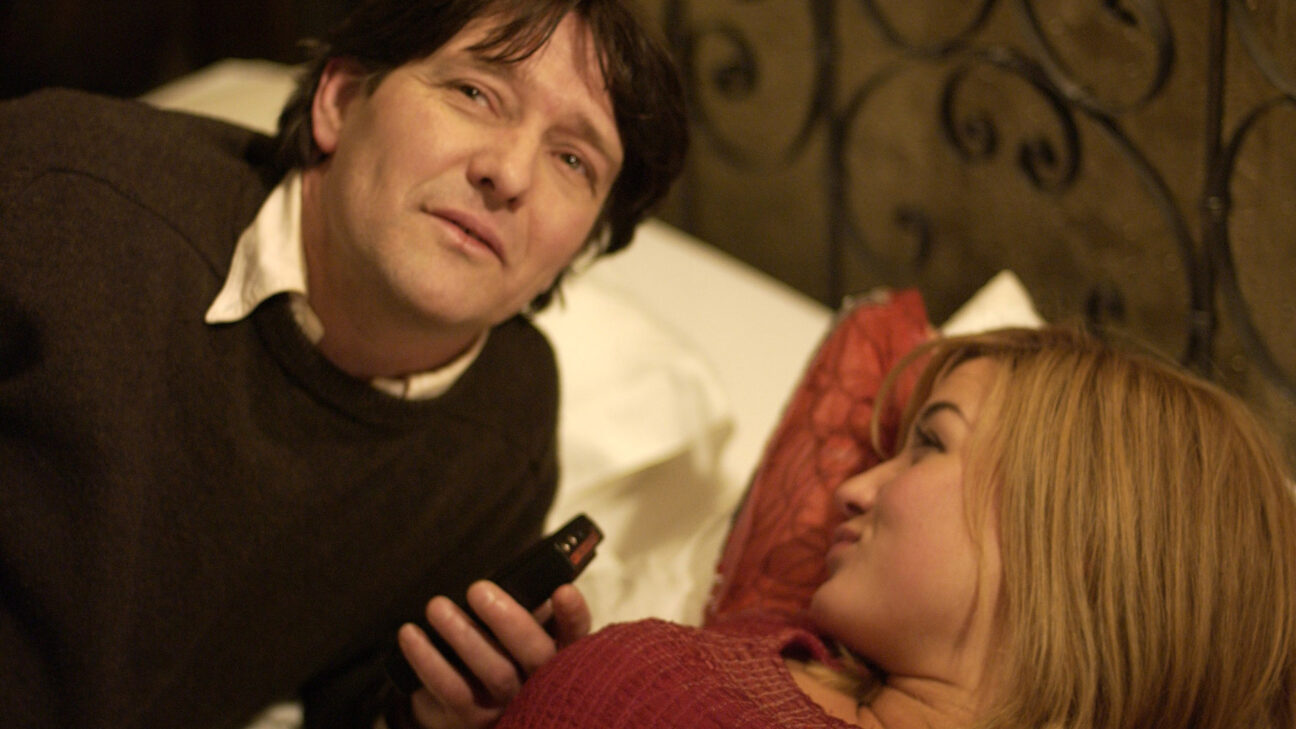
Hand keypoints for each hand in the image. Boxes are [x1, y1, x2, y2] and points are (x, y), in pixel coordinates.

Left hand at [395, 581, 589, 728]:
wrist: (473, 703)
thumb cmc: (501, 650)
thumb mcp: (521, 629)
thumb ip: (527, 607)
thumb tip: (517, 577)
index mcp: (561, 655)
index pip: (577, 635)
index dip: (572, 615)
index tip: (562, 590)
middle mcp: (543, 685)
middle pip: (536, 656)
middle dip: (508, 620)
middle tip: (477, 589)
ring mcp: (510, 706)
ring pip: (494, 673)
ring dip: (462, 636)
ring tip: (436, 606)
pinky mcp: (474, 720)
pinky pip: (452, 691)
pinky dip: (428, 660)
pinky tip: (410, 634)